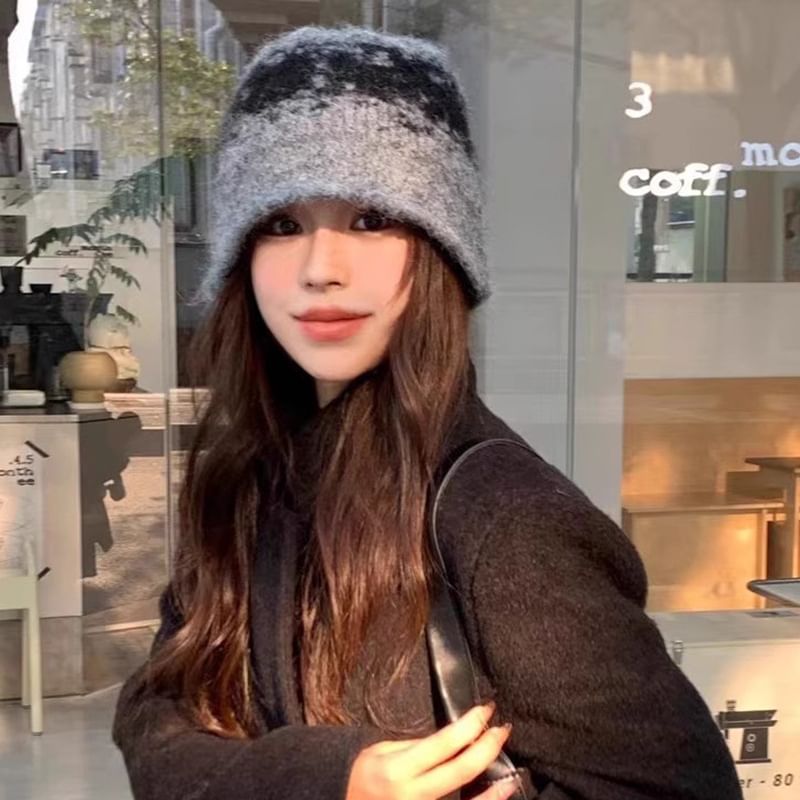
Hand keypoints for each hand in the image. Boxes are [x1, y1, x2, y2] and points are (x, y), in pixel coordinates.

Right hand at [346, 702, 516, 799]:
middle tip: (502, 728)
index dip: (471, 724)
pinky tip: (500, 792)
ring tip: (513, 770)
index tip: (486, 709)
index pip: (445, 743)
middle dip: (488, 746)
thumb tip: (455, 737)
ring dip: (495, 786)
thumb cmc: (362, 775)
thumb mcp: (383, 751)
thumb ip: (418, 747)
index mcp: (399, 769)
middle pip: (462, 770)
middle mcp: (413, 796)